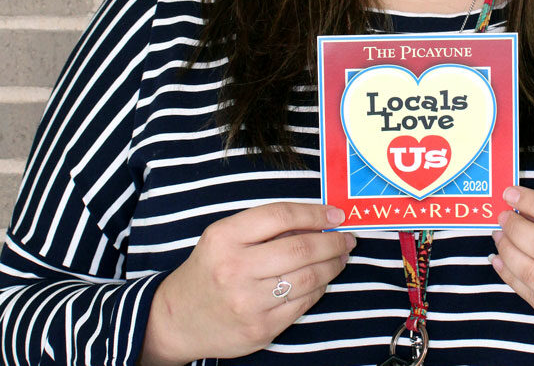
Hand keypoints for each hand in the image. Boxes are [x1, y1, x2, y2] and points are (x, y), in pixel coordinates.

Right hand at [140, 203, 353, 364]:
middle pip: (300, 248)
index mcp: (225, 237)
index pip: (280, 216)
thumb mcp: (225, 236)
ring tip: (340, 257)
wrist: (177, 319)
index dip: (315, 212)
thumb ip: (266, 226)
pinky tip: (322, 279)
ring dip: (332, 264)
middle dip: (332, 241)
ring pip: (307, 277)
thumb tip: (318, 219)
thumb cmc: (210, 268)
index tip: (337, 213)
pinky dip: (319, 288)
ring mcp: (248, 302)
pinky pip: (302, 304)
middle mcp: (235, 269)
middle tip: (347, 238)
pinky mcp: (260, 329)